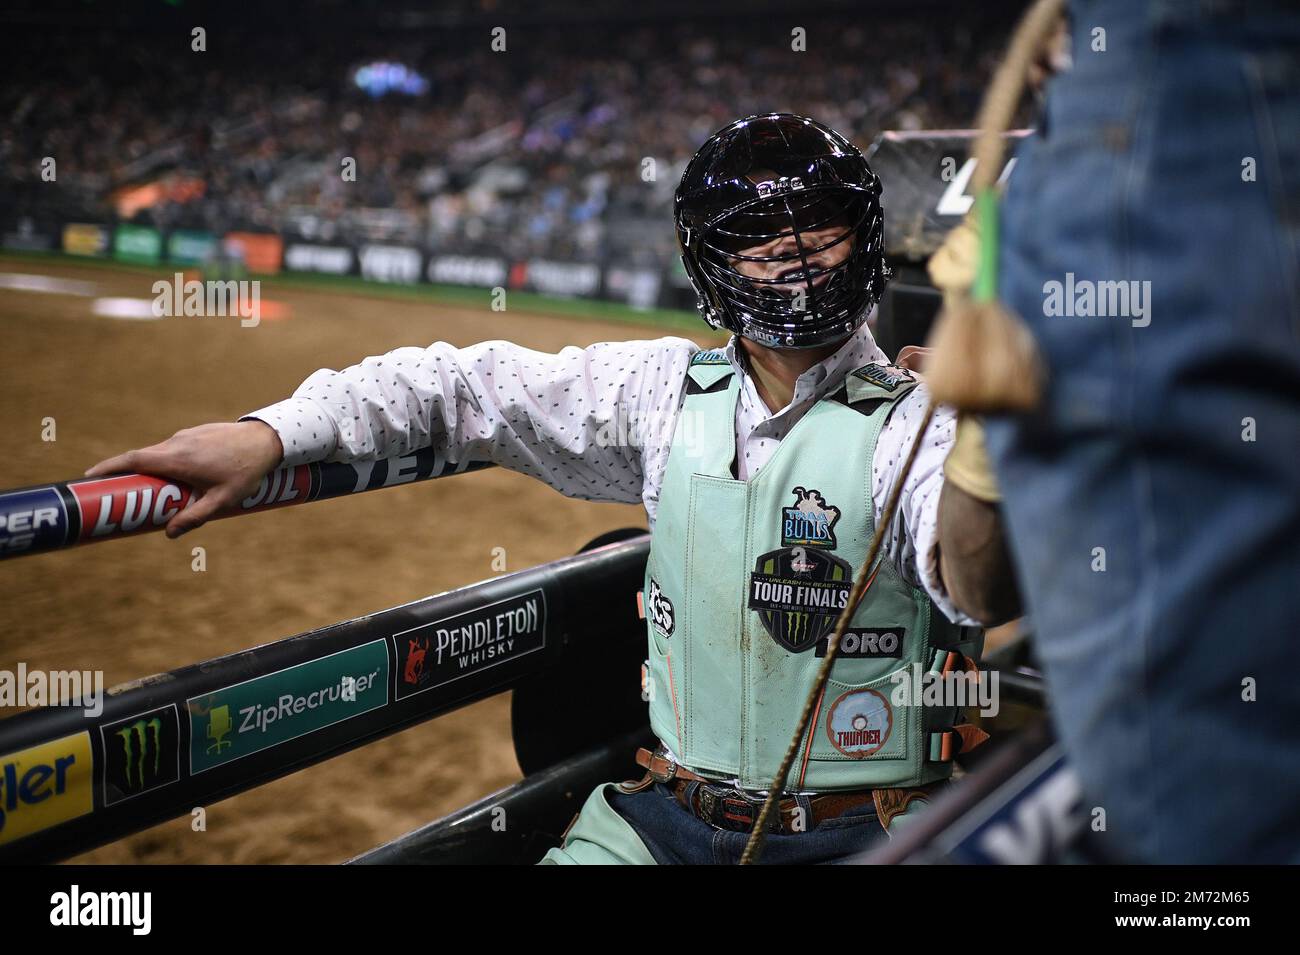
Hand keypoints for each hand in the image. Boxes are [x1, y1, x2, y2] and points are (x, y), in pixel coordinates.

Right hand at [85, 421, 284, 537]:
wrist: (269, 439)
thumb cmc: (246, 471)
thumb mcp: (221, 500)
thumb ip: (194, 517)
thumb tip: (169, 534)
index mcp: (177, 459)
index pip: (132, 460)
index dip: (107, 467)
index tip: (88, 477)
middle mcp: (176, 443)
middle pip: (141, 458)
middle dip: (124, 474)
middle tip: (114, 494)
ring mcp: (186, 435)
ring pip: (158, 454)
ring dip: (150, 470)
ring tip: (151, 493)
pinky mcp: (195, 432)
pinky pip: (173, 449)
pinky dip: (166, 462)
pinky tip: (180, 479)